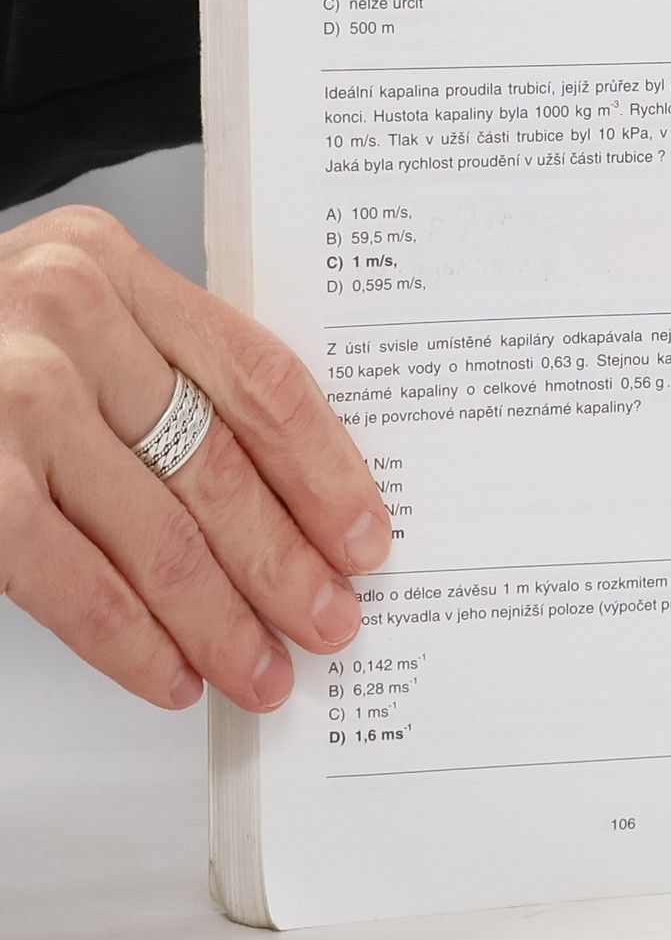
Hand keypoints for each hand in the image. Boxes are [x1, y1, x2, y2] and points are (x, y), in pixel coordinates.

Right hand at [0, 207, 390, 710]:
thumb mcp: (58, 318)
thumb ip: (153, 370)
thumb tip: (283, 499)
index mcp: (107, 264)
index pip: (257, 376)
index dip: (325, 469)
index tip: (365, 536)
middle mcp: (62, 311)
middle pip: (218, 462)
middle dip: (286, 562)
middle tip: (332, 623)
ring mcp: (7, 391)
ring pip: (158, 530)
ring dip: (222, 619)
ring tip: (265, 671)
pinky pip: (71, 577)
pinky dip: (132, 639)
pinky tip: (173, 675)